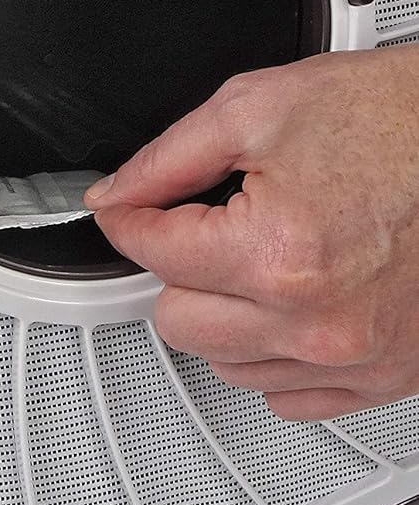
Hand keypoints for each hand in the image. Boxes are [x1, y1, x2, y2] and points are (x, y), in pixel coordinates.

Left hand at [84, 49, 418, 419]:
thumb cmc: (396, 119)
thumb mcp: (258, 109)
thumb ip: (167, 159)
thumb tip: (115, 195)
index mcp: (277, 253)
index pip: (150, 254)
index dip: (130, 217)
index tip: (133, 208)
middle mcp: (317, 322)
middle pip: (177, 322)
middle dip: (175, 271)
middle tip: (204, 231)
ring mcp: (356, 358)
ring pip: (225, 364)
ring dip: (222, 316)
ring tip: (257, 261)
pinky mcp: (388, 377)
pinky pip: (287, 395)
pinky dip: (273, 356)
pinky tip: (287, 306)